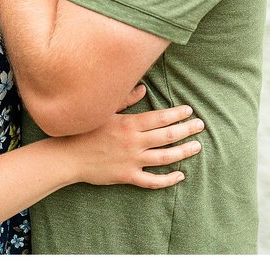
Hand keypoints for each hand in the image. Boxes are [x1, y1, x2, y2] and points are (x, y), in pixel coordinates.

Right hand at [59, 85, 203, 188]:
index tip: (189, 111)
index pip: (160, 118)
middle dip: (186, 130)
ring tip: (196, 147)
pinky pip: (152, 181)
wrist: (68, 156)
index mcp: (129, 123)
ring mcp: (132, 160)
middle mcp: (133, 142)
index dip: (177, 114)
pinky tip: (180, 175)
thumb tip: (144, 89)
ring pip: (164, 157)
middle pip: (167, 136)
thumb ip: (125, 99)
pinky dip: (168, 179)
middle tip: (200, 126)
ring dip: (183, 152)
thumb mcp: (104, 110)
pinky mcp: (128, 176)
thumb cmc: (84, 129)